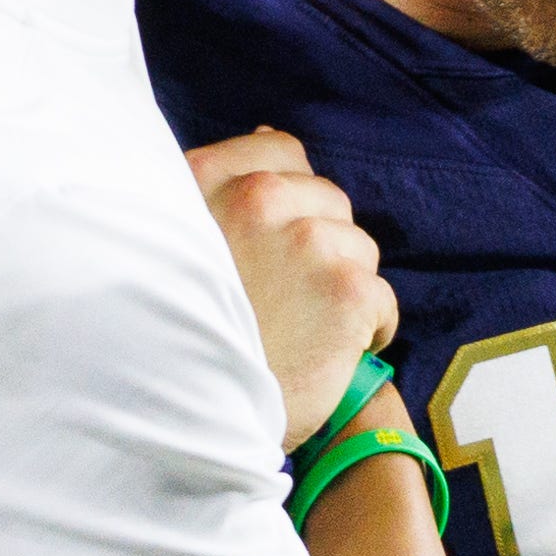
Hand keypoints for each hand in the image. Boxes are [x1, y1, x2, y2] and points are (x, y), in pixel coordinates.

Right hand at [191, 128, 395, 445]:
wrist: (188, 420)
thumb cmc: (173, 340)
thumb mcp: (175, 245)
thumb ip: (218, 189)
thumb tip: (268, 135)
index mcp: (204, 181)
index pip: (281, 152)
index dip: (290, 199)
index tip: (274, 244)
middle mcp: (256, 199)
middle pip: (328, 201)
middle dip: (318, 247)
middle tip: (283, 301)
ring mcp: (306, 240)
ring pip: (358, 249)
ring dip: (340, 289)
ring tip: (298, 332)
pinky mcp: (345, 289)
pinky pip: (381, 299)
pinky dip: (367, 331)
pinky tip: (329, 355)